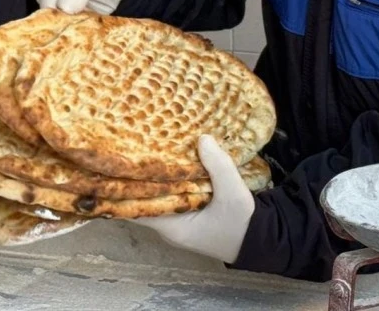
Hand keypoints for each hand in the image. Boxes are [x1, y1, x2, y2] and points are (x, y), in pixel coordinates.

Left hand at [133, 135, 256, 263]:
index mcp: (172, 226)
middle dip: (138, 176)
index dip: (123, 187)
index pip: (135, 207)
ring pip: (158, 196)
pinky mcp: (187, 215)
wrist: (262, 240)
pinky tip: (171, 159)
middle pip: (143, 199)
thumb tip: (202, 138)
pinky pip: (171, 195)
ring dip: (155, 176)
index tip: (116, 163)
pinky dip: (170, 180)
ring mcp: (177, 221)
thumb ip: (218, 166)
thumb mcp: (233, 193)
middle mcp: (169, 226)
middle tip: (130, 147)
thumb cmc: (242, 223)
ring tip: (146, 148)